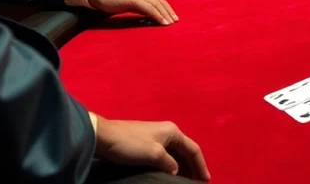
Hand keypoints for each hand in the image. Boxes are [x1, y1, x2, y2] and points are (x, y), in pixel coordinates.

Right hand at [87, 0, 177, 24]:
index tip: (174, 18)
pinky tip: (161, 21)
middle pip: (161, 2)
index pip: (159, 1)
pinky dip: (156, 14)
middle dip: (169, 12)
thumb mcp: (131, 6)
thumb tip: (150, 18)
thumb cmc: (115, 2)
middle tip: (176, 22)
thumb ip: (141, 10)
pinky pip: (148, 8)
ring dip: (165, 14)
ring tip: (170, 23)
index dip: (168, 9)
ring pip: (156, 5)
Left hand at [95, 118, 209, 180]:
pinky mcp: (146, 143)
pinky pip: (166, 155)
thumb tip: (176, 171)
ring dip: (182, 167)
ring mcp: (156, 136)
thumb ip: (169, 164)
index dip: (201, 165)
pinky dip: (171, 165)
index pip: (193, 149)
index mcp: (173, 132)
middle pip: (185, 151)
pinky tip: (169, 174)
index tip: (206, 180)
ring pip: (175, 154)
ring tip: (185, 180)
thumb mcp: (154, 155)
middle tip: (197, 182)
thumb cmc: (131, 144)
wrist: (103, 136)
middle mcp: (167, 132)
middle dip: (193, 167)